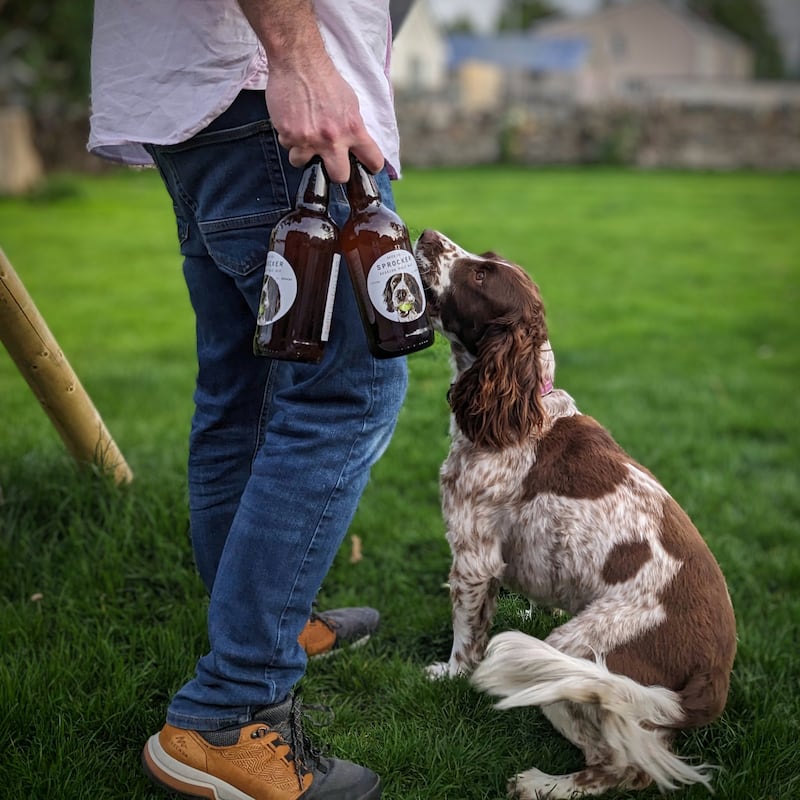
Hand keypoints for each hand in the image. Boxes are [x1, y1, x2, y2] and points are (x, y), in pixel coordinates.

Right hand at [266, 59, 383, 182]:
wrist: (299, 61)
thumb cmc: (325, 80)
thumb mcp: (350, 103)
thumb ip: (353, 127)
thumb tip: (356, 145)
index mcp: (354, 129)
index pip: (373, 160)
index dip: (372, 166)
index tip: (368, 167)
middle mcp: (333, 139)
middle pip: (339, 177)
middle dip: (335, 172)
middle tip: (330, 162)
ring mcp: (309, 139)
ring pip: (303, 164)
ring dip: (303, 154)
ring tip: (303, 136)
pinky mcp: (288, 134)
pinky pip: (287, 146)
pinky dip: (288, 137)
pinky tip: (291, 121)